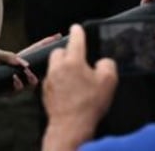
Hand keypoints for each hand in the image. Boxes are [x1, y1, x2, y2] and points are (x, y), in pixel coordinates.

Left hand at [0, 33, 62, 90]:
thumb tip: (24, 63)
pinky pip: (18, 90)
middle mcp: (21, 71)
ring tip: (27, 70)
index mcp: (20, 59)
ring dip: (32, 77)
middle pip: (39, 68)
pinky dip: (18, 84)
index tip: (57, 36)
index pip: (36, 50)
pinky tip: (14, 78)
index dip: (47, 43)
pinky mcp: (10, 92)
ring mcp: (18, 82)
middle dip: (46, 63)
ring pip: (32, 82)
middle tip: (49, 57)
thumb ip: (9, 57)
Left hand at [42, 24, 117, 150]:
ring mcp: (50, 80)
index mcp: (73, 61)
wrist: (70, 126)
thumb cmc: (89, 104)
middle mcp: (58, 67)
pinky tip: (68, 90)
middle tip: (78, 58)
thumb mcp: (109, 81)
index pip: (75, 39)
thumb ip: (107, 64)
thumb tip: (102, 62)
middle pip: (59, 51)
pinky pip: (52, 80)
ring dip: (62, 66)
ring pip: (54, 65)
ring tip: (74, 76)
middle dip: (67, 51)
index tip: (77, 27)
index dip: (78, 31)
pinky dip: (59, 80)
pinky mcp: (45, 93)